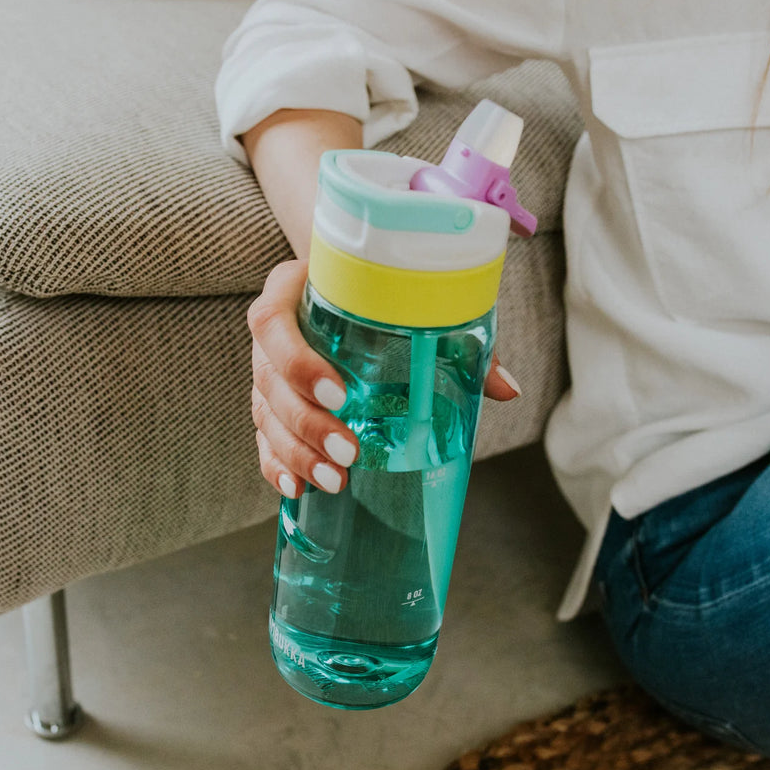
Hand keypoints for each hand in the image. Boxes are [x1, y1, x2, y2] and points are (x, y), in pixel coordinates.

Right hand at [248, 260, 521, 498]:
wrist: (359, 282)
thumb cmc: (389, 293)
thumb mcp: (420, 304)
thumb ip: (460, 341)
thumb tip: (507, 390)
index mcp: (295, 287)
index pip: (272, 322)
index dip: (298, 362)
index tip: (340, 394)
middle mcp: (273, 328)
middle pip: (269, 380)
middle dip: (306, 424)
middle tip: (349, 452)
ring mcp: (268, 367)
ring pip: (265, 414)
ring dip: (296, 452)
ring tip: (335, 481)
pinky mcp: (271, 400)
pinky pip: (262, 437)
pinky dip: (277, 465)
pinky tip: (297, 488)